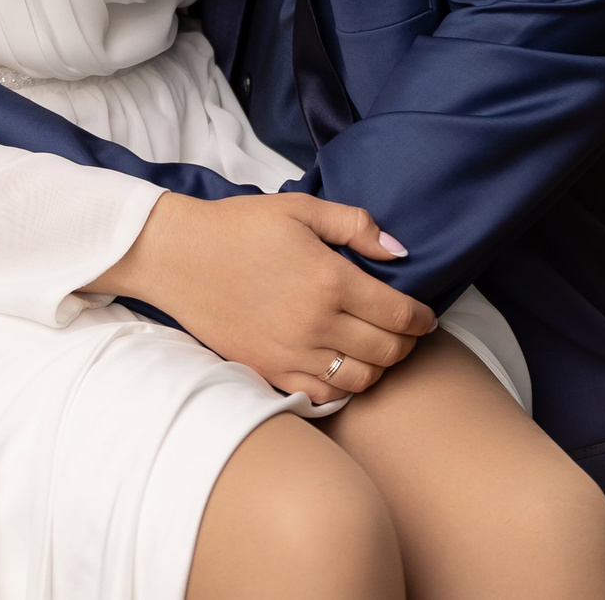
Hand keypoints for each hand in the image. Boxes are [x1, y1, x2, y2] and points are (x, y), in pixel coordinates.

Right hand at [87, 192, 436, 404]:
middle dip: (406, 344)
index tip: (425, 317)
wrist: (179, 255)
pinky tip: (341, 367)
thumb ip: (356, 226)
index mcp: (329, 280)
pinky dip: (341, 387)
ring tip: (376, 350)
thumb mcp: (302, 208)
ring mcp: (290, 353)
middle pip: (386, 352)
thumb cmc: (240, 226)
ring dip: (378, 367)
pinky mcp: (267, 370)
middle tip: (405, 333)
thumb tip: (400, 251)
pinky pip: (322, 396)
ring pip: (360, 380)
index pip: (398, 313)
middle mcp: (315, 323)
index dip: (421, 319)